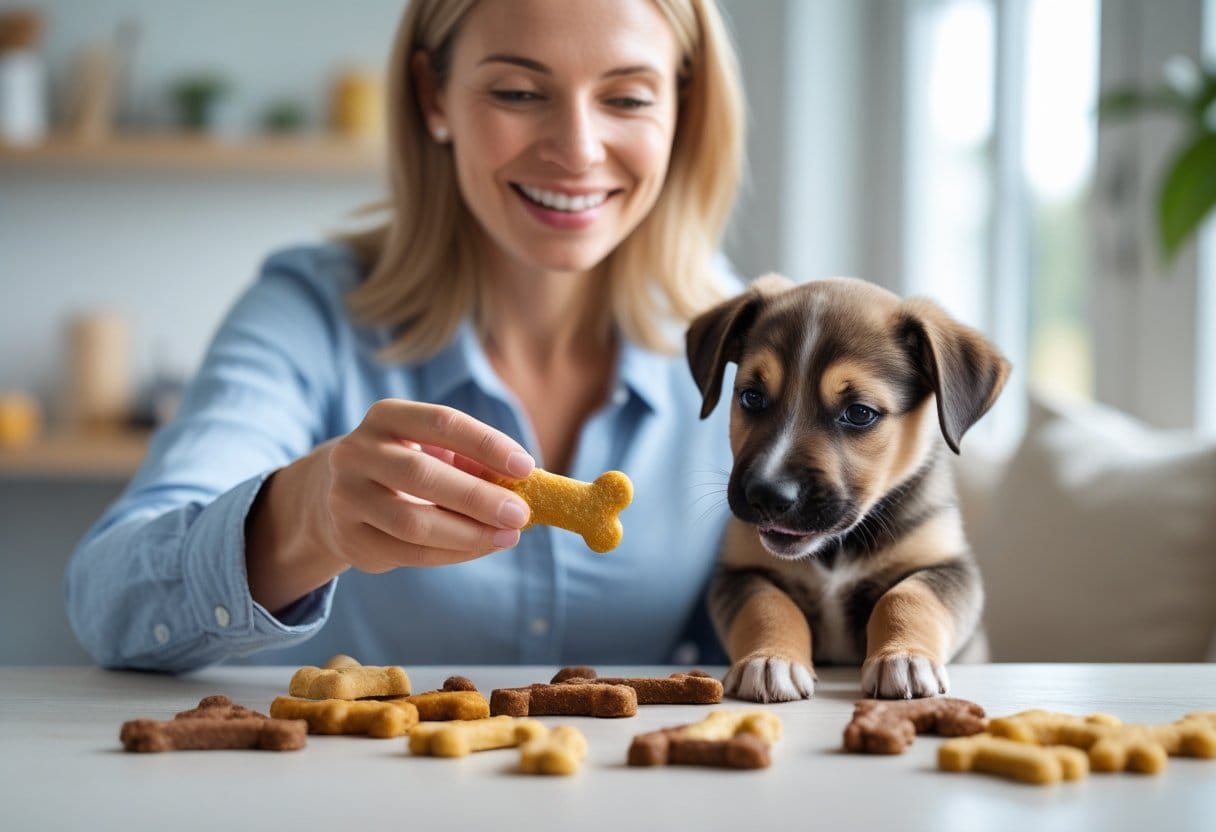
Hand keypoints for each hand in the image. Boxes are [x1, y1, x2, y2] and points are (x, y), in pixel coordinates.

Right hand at [247, 399, 533, 610]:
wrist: (333, 495)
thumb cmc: (405, 467)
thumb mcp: (431, 449)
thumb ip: (470, 461)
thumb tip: (522, 485)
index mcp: (386, 416)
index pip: (441, 422)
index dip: (486, 444)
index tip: (526, 466)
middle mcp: (357, 451)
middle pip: (422, 474)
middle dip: (478, 497)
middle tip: (520, 513)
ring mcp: (346, 496)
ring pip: (413, 522)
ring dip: (469, 533)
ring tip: (508, 536)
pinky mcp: (348, 537)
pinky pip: (408, 552)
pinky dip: (452, 553)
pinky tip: (481, 548)